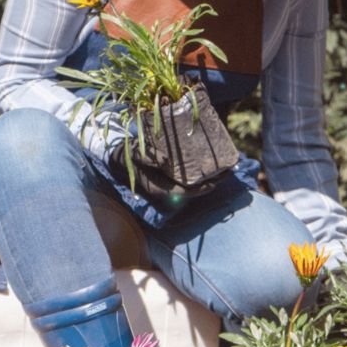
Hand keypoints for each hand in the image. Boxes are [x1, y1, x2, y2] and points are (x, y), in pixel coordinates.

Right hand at [107, 143, 221, 206]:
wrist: (118, 156)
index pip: (183, 192)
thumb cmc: (126, 155)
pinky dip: (203, 170)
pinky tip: (214, 161)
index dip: (200, 189)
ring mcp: (170, 181)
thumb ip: (145, 156)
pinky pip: (191, 175)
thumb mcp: (133, 154)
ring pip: (194, 183)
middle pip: (193, 189)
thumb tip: (164, 160)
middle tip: (229, 172)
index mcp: (158, 186)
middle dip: (211, 182)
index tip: (214, 182)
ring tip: (228, 166)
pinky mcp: (172, 174)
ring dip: (211, 177)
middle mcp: (166, 187)